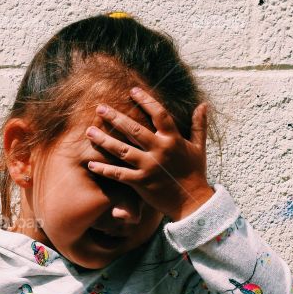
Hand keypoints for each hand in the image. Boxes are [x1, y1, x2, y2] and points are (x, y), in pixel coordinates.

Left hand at [85, 86, 214, 220]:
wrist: (193, 201)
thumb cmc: (196, 173)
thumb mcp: (199, 147)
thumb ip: (198, 125)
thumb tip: (203, 105)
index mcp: (173, 138)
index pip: (158, 114)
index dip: (146, 101)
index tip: (132, 91)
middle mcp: (159, 150)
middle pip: (134, 130)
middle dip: (115, 118)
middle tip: (99, 108)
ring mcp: (149, 166)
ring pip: (122, 150)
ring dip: (104, 141)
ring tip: (89, 131)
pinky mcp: (141, 182)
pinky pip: (119, 174)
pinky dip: (105, 169)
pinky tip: (91, 163)